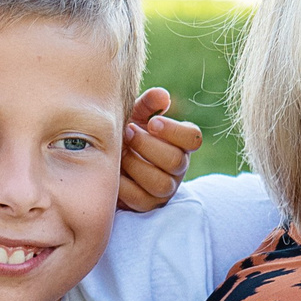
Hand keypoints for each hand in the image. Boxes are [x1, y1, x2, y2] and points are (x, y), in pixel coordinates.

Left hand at [118, 90, 202, 211]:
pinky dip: (123, 184)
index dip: (174, 131)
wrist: (107, 159)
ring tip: (120, 151)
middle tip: (127, 132)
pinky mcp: (147, 204)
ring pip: (160, 184)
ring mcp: (165, 189)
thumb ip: (148, 104)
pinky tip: (113, 169)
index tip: (152, 122)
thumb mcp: (135, 114)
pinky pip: (139, 199)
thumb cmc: (127, 132)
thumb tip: (162, 95)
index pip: (193, 138)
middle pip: (176, 161)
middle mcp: (178, 167)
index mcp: (181, 142)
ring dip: (136, 165)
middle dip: (147, 146)